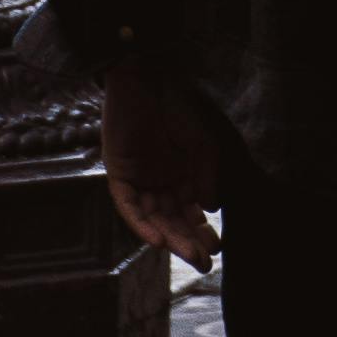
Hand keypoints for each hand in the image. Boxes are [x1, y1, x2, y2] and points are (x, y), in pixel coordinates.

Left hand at [103, 58, 229, 264]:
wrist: (145, 75)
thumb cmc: (178, 103)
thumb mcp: (203, 140)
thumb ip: (207, 173)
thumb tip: (212, 208)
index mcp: (183, 173)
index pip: (192, 211)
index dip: (203, 231)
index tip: (217, 247)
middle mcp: (161, 180)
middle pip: (173, 219)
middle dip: (189, 241)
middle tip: (204, 262)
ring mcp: (139, 179)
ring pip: (153, 218)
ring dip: (170, 237)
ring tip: (187, 256)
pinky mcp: (118, 174)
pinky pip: (128, 206)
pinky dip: (141, 224)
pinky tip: (157, 240)